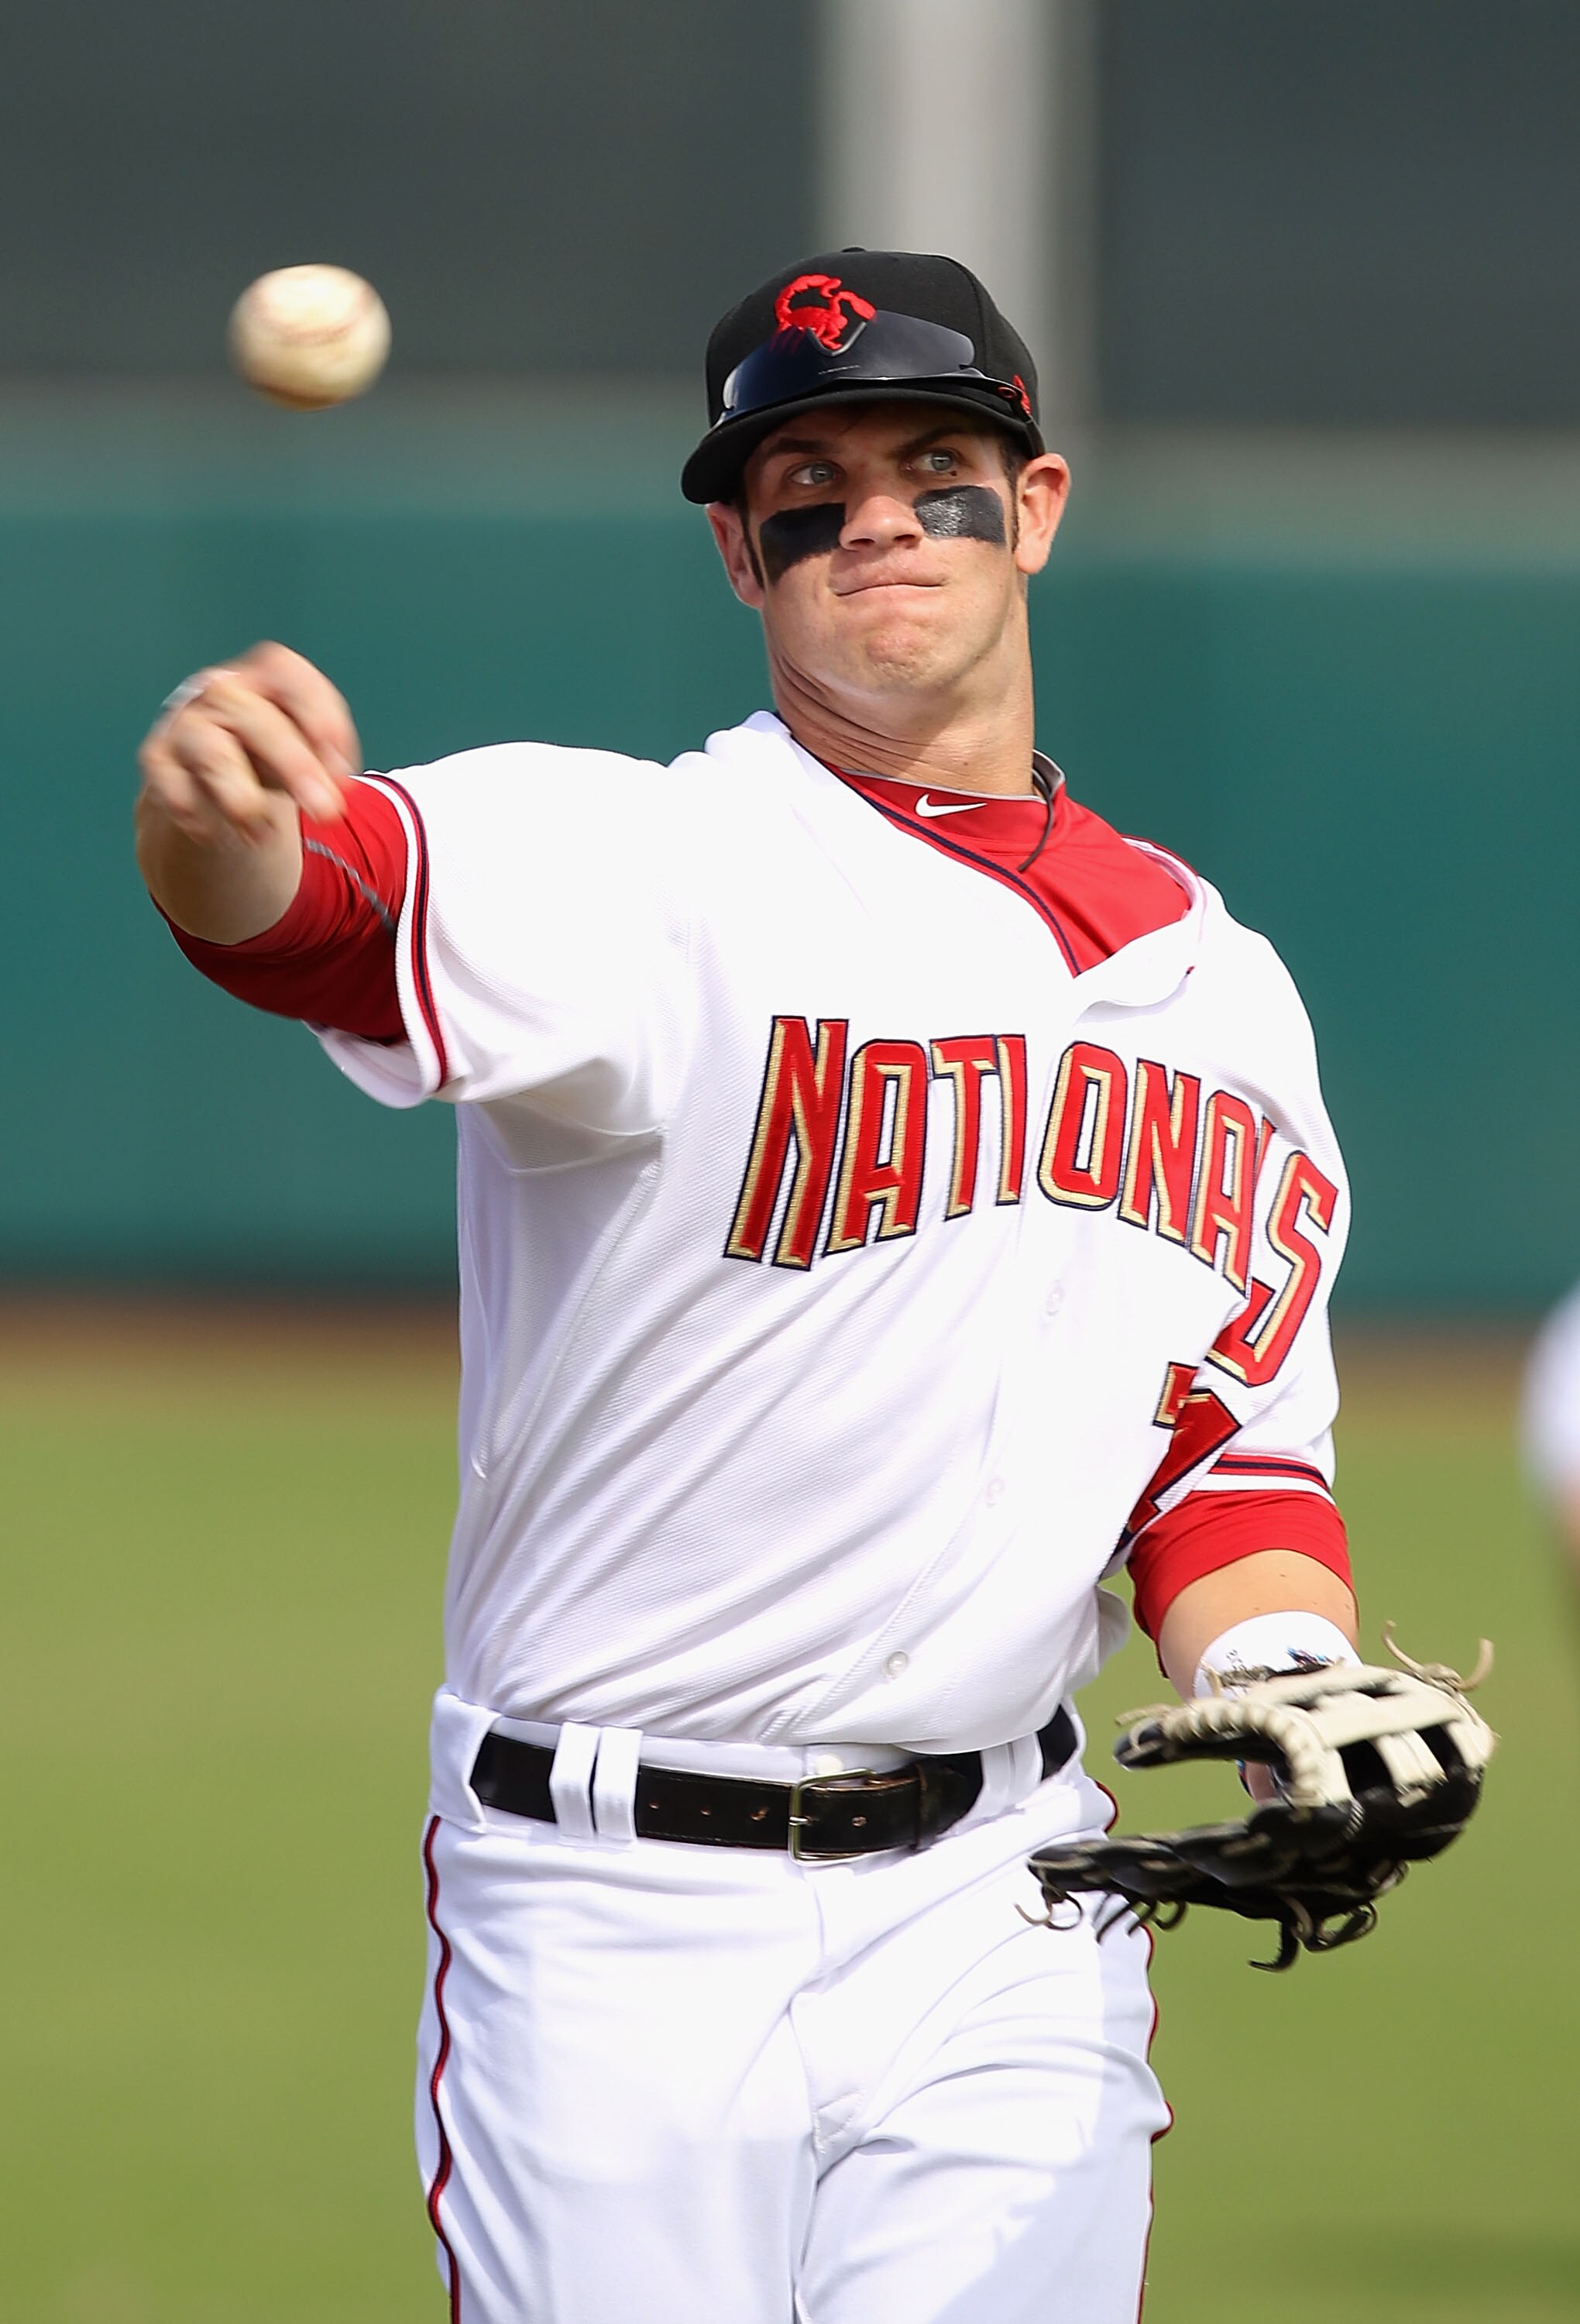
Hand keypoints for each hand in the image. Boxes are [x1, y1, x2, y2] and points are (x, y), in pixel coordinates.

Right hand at [135, 642, 362, 942]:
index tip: (344, 771)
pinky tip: (213, 833)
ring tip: (263, 835)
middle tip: (326, 812)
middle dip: (294, 766)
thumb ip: (326, 765)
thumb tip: (333, 793)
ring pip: (208, 748)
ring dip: (240, 795)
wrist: (215, 781)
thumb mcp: (307, 753)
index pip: (286, 673)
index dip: (320, 717)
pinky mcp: (157, 757)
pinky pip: (170, 783)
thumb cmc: (271, 756)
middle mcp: (221, 690)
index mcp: (263, 676)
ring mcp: (185, 721)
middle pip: (252, 716)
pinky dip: (194, 811)